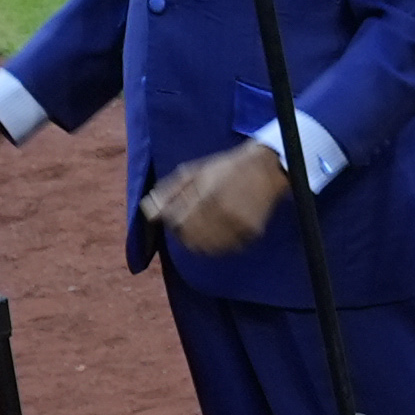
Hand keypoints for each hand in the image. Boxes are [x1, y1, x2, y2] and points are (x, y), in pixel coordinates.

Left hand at [144, 140, 291, 256]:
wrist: (266, 167)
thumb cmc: (224, 168)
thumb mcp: (192, 172)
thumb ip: (169, 192)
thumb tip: (149, 212)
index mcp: (206, 194)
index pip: (178, 222)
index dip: (174, 221)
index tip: (178, 215)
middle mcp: (222, 211)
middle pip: (192, 238)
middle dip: (186, 233)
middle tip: (193, 221)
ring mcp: (239, 223)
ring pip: (209, 247)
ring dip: (203, 240)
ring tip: (208, 225)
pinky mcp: (252, 231)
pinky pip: (228, 247)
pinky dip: (221, 243)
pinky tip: (223, 229)